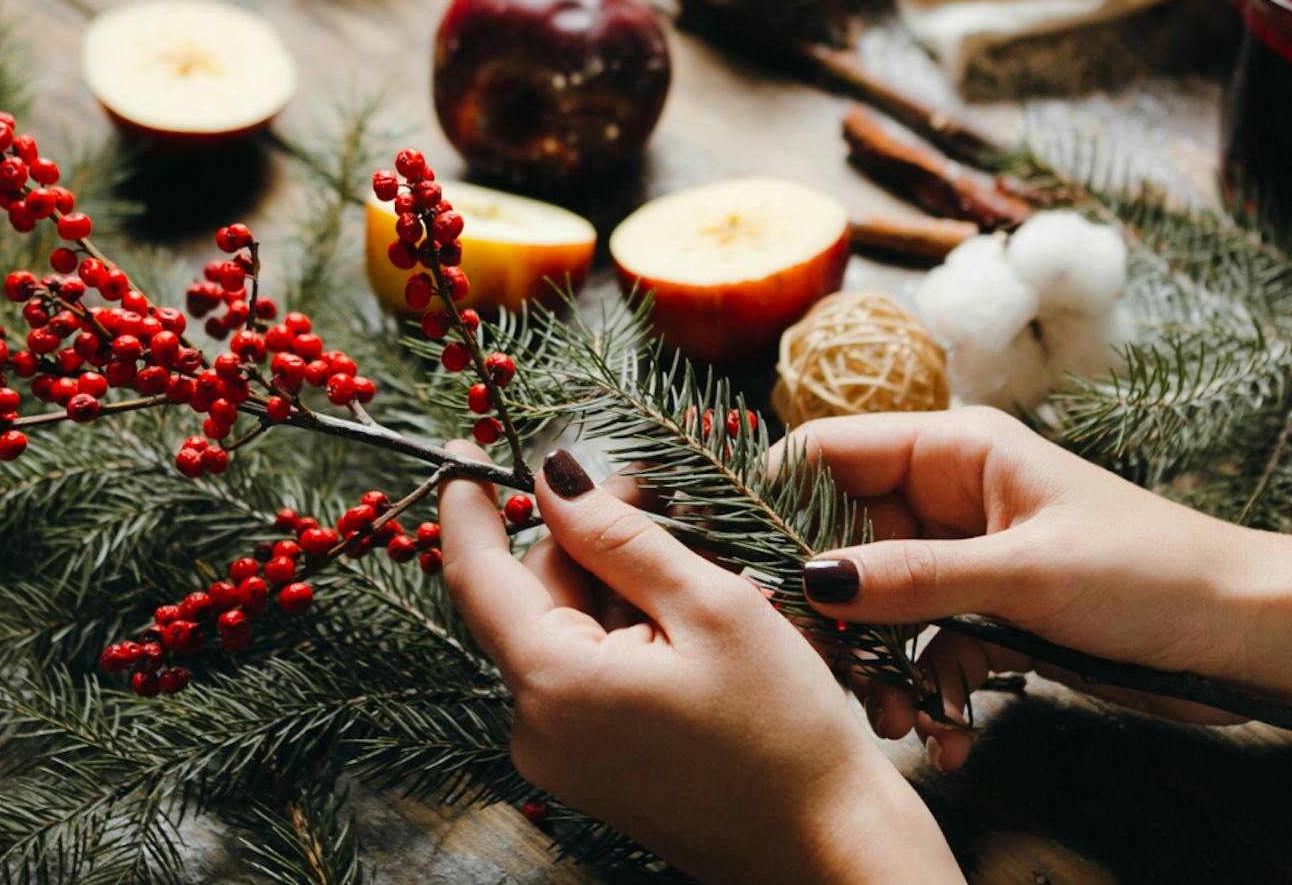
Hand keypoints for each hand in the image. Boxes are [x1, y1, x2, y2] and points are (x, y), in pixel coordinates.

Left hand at [439, 444, 962, 883]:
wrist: (825, 849)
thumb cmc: (784, 732)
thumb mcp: (710, 607)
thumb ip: (620, 535)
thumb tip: (553, 475)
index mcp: (553, 684)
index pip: (475, 574)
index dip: (468, 502)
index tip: (466, 447)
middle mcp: (535, 728)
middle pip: (531, 597)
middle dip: (585, 540)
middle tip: (661, 497)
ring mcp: (559, 755)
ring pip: (562, 631)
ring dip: (615, 587)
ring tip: (699, 580)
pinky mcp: (588, 768)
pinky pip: (583, 673)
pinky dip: (623, 634)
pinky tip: (688, 631)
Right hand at [787, 408, 1291, 802]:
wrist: (1250, 637)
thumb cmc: (1152, 575)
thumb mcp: (1021, 574)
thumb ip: (910, 577)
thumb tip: (810, 578)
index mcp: (958, 448)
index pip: (831, 452)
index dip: (779, 502)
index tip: (748, 571)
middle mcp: (952, 494)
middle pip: (843, 535)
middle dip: (833, 608)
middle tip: (827, 670)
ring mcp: (968, 555)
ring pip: (878, 599)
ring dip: (879, 660)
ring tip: (899, 714)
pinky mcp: (990, 610)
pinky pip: (922, 640)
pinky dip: (923, 682)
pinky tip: (943, 725)